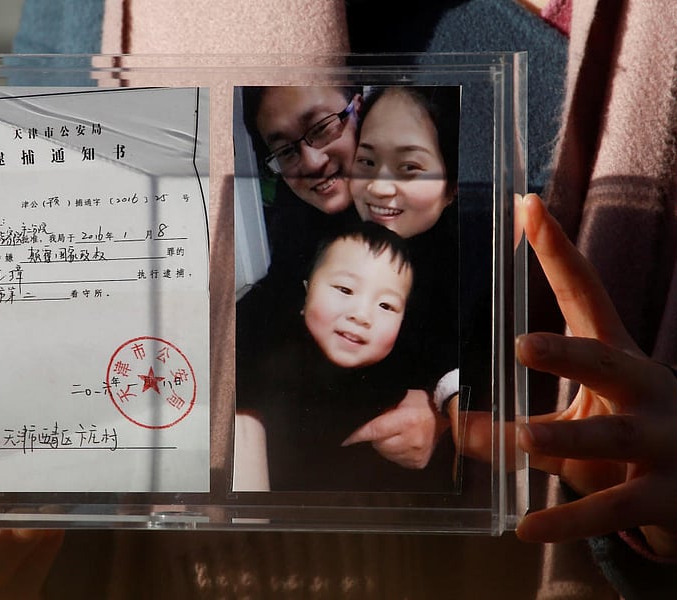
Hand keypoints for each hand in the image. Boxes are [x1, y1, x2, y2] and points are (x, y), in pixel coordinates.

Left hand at [342, 389, 448, 468]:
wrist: (441, 414)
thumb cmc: (420, 403)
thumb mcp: (399, 398)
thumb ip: (380, 411)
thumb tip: (360, 422)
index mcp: (406, 421)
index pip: (375, 431)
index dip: (358, 435)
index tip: (346, 440)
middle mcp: (412, 439)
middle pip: (378, 445)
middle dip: (375, 437)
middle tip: (384, 427)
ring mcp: (416, 453)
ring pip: (386, 454)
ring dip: (385, 445)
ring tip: (395, 433)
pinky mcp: (418, 462)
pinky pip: (396, 461)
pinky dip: (395, 452)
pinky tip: (402, 442)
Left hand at [512, 194, 676, 555]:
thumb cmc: (636, 440)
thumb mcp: (582, 424)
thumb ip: (521, 424)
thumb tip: (455, 424)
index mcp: (621, 358)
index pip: (586, 295)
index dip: (558, 252)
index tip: (527, 207)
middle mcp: (646, 392)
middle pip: (606, 364)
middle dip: (569, 354)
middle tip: (524, 345)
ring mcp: (662, 444)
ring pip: (610, 439)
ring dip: (566, 438)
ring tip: (525, 437)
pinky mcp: (666, 496)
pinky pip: (613, 509)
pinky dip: (570, 521)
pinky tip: (528, 530)